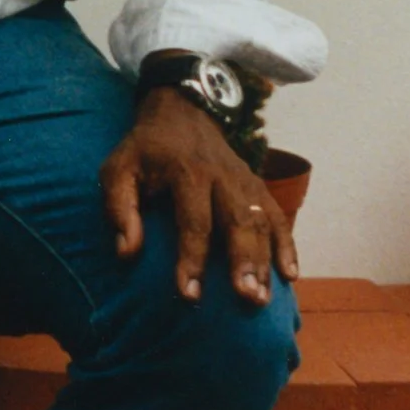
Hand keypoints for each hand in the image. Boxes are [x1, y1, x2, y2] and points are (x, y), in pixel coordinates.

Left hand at [100, 87, 297, 305]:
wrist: (181, 111)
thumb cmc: (145, 149)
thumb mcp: (118, 167)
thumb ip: (118, 206)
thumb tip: (126, 252)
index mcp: (186, 171)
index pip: (194, 221)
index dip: (192, 259)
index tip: (190, 294)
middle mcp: (222, 176)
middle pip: (239, 221)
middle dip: (244, 262)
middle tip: (247, 298)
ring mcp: (245, 180)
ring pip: (262, 222)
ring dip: (266, 261)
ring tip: (263, 298)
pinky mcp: (258, 186)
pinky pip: (278, 216)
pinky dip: (288, 245)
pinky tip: (291, 275)